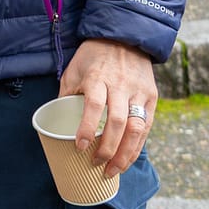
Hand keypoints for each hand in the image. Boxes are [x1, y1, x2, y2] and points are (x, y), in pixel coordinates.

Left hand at [60, 38, 156, 176]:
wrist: (124, 37)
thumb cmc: (92, 56)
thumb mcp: (74, 69)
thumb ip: (67, 94)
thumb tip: (57, 121)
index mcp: (98, 77)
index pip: (93, 105)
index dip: (86, 128)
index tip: (79, 146)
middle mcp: (120, 86)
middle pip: (117, 123)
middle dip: (107, 149)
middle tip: (96, 165)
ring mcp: (138, 92)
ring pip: (136, 129)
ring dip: (125, 154)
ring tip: (113, 171)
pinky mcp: (151, 97)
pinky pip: (147, 126)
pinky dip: (137, 146)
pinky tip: (128, 158)